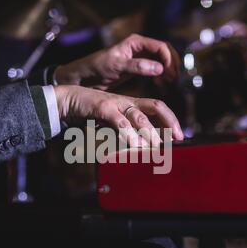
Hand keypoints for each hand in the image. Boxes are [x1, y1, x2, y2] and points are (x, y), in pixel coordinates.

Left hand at [54, 34, 180, 90]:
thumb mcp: (117, 66)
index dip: (169, 59)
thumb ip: (137, 67)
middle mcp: (139, 48)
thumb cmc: (97, 68)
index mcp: (135, 42)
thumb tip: (159, 68)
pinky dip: (161, 75)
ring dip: (168, 70)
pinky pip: (155, 68)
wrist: (85, 77)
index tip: (170, 73)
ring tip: (169, 82)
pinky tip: (161, 84)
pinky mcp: (137, 68)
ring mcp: (139, 57)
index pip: (160, 46)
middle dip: (172, 64)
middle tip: (174, 79)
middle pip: (164, 52)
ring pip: (162, 60)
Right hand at [54, 85, 183, 146]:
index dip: (170, 120)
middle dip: (169, 121)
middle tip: (177, 138)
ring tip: (156, 145)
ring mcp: (115, 104)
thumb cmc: (90, 113)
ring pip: (139, 116)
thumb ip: (124, 133)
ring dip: (149, 131)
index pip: (157, 108)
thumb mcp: (111, 124)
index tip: (178, 135)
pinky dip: (128, 132)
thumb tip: (138, 148)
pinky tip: (134, 143)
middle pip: (155, 106)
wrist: (67, 100)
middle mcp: (127, 102)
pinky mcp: (102, 108)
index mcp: (131, 104)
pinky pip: (119, 121)